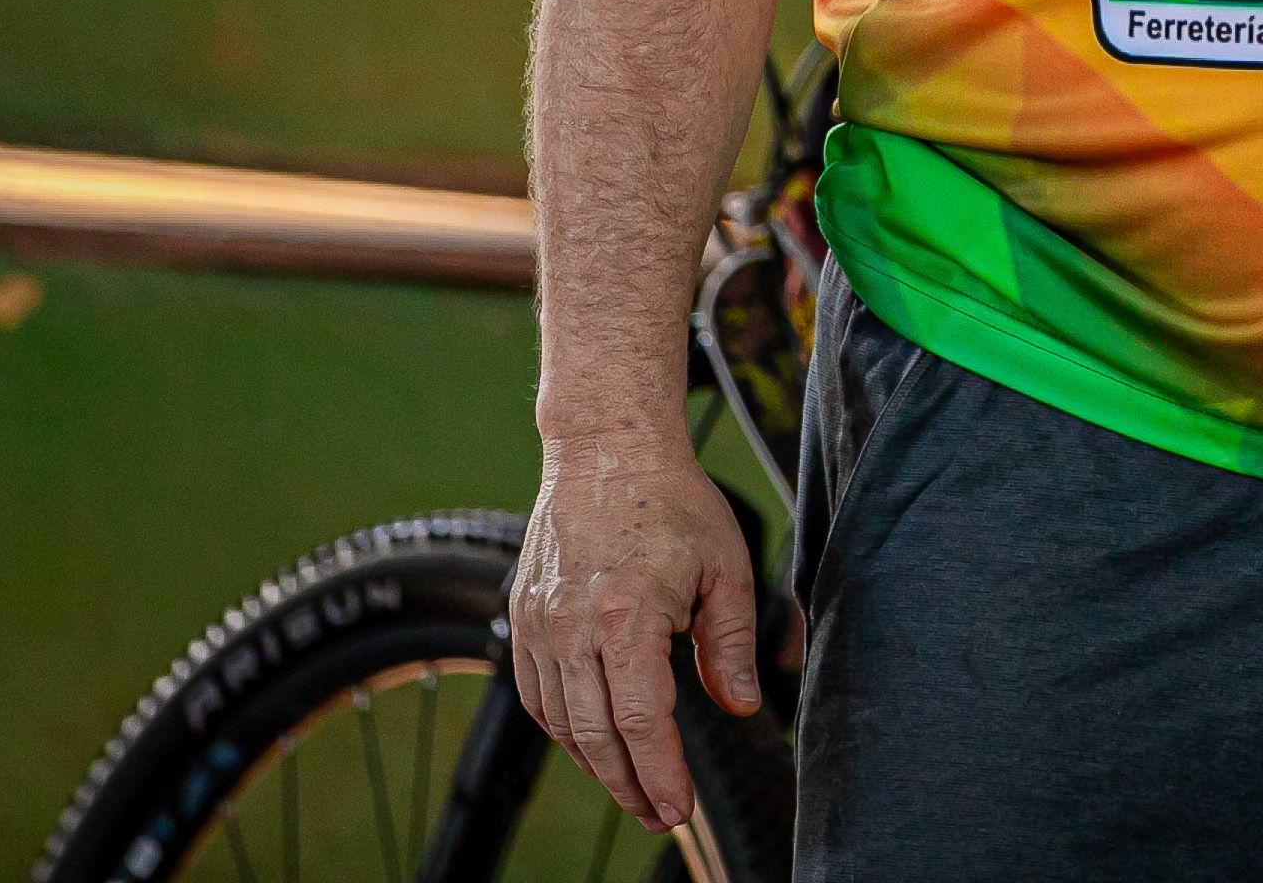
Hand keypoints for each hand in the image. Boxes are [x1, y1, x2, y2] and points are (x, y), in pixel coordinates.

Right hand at [508, 426, 763, 829]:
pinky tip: (590, 743)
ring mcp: (539, 622)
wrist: (605, 447)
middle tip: (660, 816)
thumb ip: (730, 644)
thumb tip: (740, 705)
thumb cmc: (671, 500)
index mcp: (625, 614)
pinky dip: (562, 727)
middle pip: (595, 734)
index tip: (677, 808)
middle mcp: (571, 625)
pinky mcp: (522, 615)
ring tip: (633, 789)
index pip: (639, 720)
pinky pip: (535, 692)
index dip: (659, 773)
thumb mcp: (725, 566)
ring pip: (560, 720)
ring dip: (595, 764)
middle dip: (629, 786)